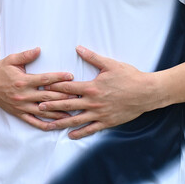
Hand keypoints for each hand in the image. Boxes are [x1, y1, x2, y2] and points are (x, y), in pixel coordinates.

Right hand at [0, 47, 73, 129]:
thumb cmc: (0, 69)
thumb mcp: (11, 59)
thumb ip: (26, 55)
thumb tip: (39, 49)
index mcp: (22, 81)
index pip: (45, 79)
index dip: (59, 78)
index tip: (71, 76)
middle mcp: (23, 95)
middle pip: (47, 96)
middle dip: (64, 96)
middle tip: (78, 96)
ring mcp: (21, 106)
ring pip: (43, 111)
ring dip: (58, 112)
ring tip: (73, 113)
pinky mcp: (18, 113)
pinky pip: (33, 122)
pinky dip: (45, 125)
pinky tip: (56, 126)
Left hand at [37, 46, 159, 138]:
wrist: (147, 93)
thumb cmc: (129, 76)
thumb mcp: (110, 64)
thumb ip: (92, 57)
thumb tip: (78, 47)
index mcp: (92, 87)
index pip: (68, 87)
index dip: (53, 87)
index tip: (41, 87)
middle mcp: (93, 102)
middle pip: (67, 105)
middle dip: (51, 106)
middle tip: (37, 107)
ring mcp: (99, 114)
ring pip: (76, 120)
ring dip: (60, 123)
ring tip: (47, 125)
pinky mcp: (107, 122)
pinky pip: (90, 129)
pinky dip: (79, 133)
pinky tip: (70, 136)